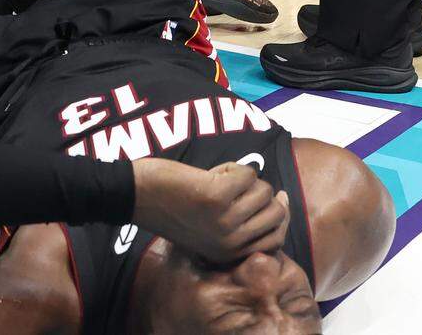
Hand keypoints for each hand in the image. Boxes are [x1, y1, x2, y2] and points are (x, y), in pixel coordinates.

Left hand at [133, 159, 289, 264]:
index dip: (280, 213)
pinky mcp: (218, 197)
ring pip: (263, 190)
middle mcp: (232, 243)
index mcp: (230, 254)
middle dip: (262, 191)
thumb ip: (243, 222)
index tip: (276, 196)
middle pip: (276, 211)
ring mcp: (226, 221)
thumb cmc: (174, 207)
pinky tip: (212, 173)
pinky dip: (233, 167)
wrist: (138, 197)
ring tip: (218, 179)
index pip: (277, 237)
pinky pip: (247, 173)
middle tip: (236, 186)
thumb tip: (284, 198)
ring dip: (243, 177)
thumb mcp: (210, 228)